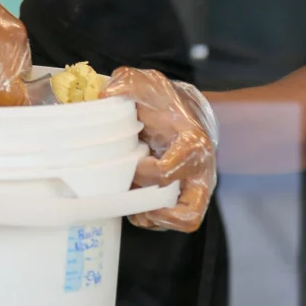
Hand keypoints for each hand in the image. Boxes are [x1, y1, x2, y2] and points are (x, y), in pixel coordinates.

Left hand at [101, 67, 217, 232]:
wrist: (182, 109)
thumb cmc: (163, 100)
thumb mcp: (145, 83)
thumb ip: (125, 84)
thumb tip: (104, 96)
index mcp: (192, 144)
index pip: (167, 172)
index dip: (143, 173)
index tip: (132, 162)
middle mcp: (201, 172)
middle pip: (185, 210)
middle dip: (152, 207)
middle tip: (130, 192)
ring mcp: (196, 188)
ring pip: (181, 221)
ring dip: (151, 216)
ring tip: (130, 199)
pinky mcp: (188, 198)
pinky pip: (173, 222)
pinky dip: (151, 218)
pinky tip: (134, 200)